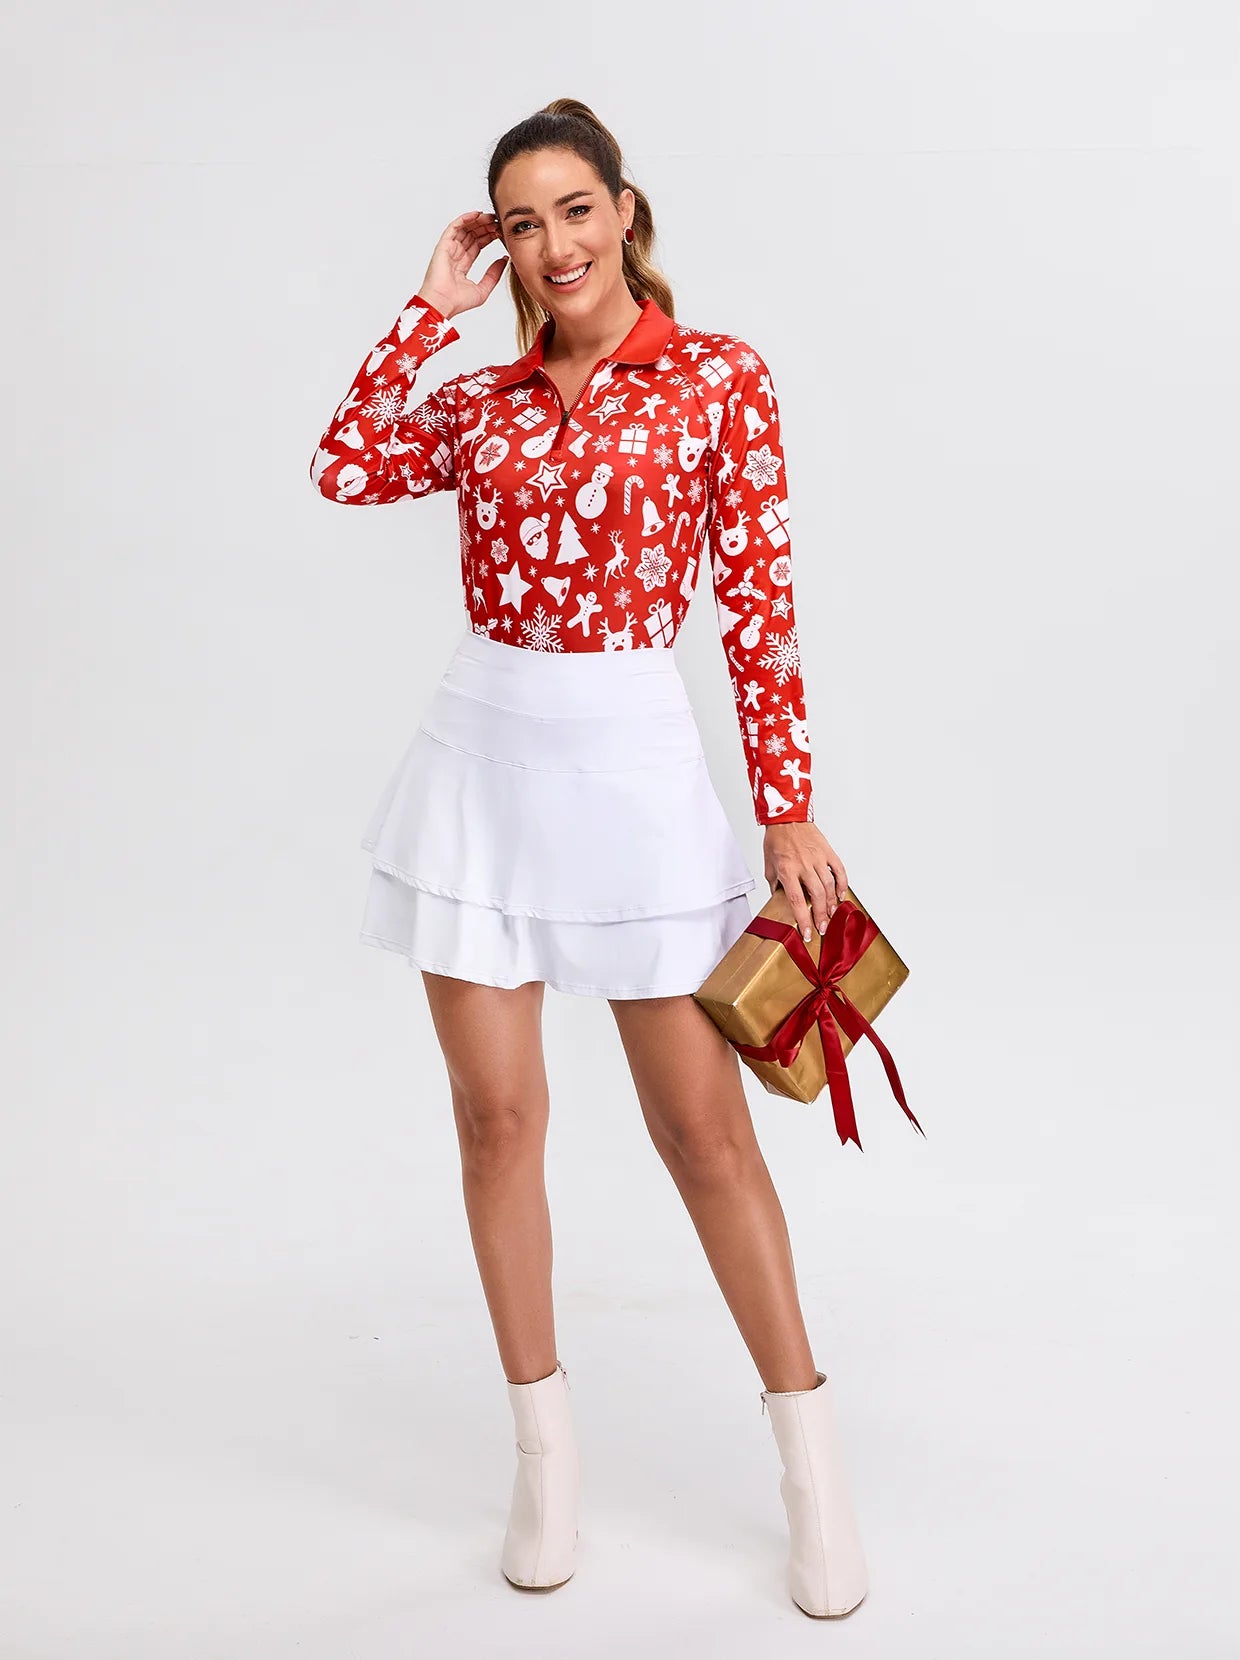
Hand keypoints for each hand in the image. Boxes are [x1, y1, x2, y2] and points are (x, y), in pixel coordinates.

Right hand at [416, 210, 507, 321]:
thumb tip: (504, 260)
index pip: (477, 245)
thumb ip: (493, 274)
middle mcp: (455, 255)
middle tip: (498, 222)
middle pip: (471, 235)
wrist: (443, 304)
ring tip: (491, 217)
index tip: (500, 232)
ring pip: (464, 229)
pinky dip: (465, 219)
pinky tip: (477, 214)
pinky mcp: (443, 245)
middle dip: (485, 227)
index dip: (488, 237)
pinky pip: (454, 227)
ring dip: (478, 221)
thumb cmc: (457, 302)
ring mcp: (448, 249)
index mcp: (462, 265)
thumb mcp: (483, 289)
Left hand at [763, 821, 847, 942]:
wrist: (786, 817)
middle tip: (822, 928)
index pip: (796, 900)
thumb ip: (775, 884)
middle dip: (821, 916)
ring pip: (829, 886)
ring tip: (831, 916)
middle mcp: (803, 865)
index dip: (803, 919)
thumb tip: (779, 899)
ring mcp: (817, 858)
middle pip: (816, 896)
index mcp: (787, 870)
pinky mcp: (827, 852)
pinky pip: (839, 870)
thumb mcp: (768, 865)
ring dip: (831, 904)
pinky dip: (842, 884)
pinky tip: (841, 895)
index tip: (808, 933)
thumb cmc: (776, 839)